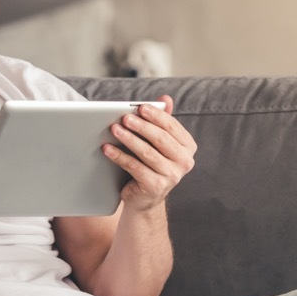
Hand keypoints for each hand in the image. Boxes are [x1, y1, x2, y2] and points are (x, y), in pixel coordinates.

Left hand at [104, 95, 196, 211]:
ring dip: (129, 139)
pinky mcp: (156, 187)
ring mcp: (172, 176)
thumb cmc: (152, 164)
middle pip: (161, 139)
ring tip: (114, 129)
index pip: (172, 126)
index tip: (140, 107)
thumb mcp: (159, 142)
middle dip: (141, 126)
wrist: (145, 197)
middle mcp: (185, 162)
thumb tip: (165, 98)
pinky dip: (120, 156)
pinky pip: (135, 167)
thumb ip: (162, 121)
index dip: (156, 115)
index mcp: (188, 147)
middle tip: (125, 118)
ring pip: (147, 153)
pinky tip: (108, 148)